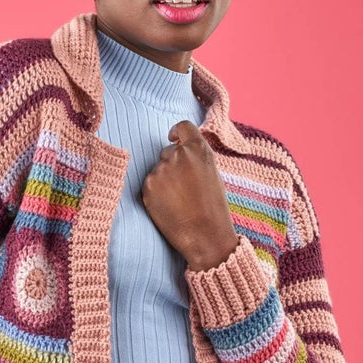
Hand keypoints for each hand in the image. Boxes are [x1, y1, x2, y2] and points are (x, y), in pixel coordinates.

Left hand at [140, 120, 239, 271]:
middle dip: (173, 165)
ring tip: (180, 201)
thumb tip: (180, 149)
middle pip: (168, 151)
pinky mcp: (148, 185)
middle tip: (185, 188)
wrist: (206, 236)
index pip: (183, 127)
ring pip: (158, 169)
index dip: (177, 131)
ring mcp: (161, 169)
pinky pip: (150, 184)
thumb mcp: (213, 175)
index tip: (173, 137)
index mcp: (199, 150)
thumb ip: (196, 158)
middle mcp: (178, 155)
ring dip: (165, 180)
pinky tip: (170, 207)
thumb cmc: (214, 208)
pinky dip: (157, 193)